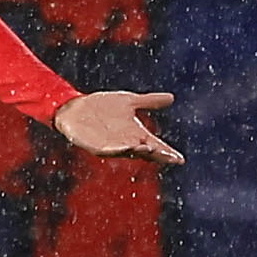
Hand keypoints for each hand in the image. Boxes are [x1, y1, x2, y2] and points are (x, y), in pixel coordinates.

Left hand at [53, 91, 184, 165]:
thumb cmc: (103, 106)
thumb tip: (171, 98)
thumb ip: (149, 102)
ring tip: (151, 148)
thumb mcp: (129, 101)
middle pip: (145, 152)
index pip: (155, 146)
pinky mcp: (96, 146)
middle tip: (172, 158)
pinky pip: (108, 150)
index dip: (167, 153)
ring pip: (128, 152)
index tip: (180, 159)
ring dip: (139, 151)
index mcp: (135, 134)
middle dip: (158, 155)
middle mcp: (126, 143)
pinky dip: (117, 149)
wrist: (76, 107)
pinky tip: (126, 146)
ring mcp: (111, 146)